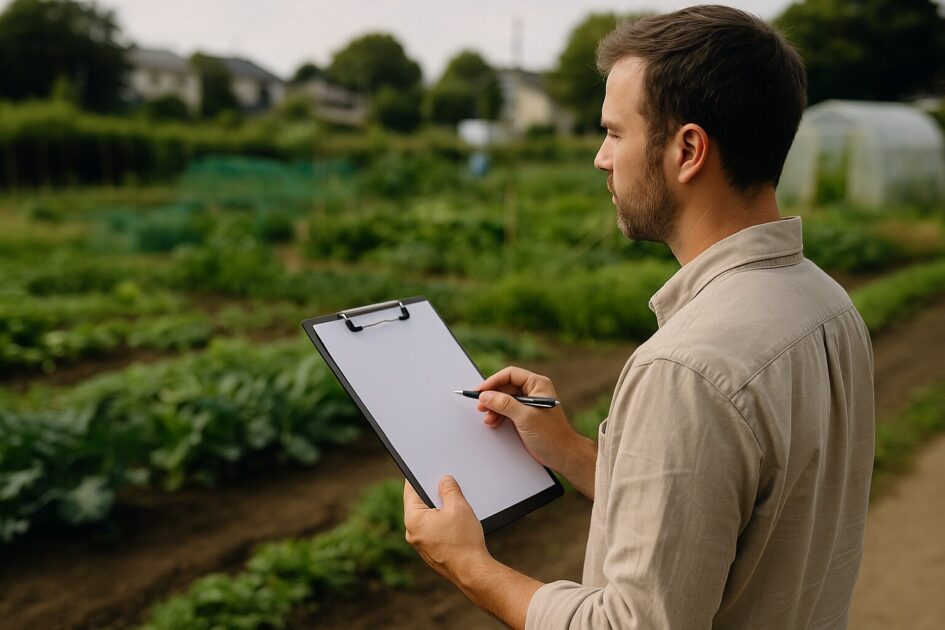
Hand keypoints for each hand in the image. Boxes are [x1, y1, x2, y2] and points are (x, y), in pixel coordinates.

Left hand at [403, 475, 490, 585]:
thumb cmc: (464, 541)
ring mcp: (420, 545)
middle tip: (445, 484)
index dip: (418, 478)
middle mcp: (412, 533)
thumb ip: (449, 489)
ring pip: (427, 519)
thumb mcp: (458, 507)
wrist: (472, 572)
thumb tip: (444, 480)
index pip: (410, 491)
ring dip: (438, 510)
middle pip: (418, 505)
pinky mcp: (430, 552)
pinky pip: (432, 531)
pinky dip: (441, 523)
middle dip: (432, 494)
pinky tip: (456, 522)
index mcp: (413, 520)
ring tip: (455, 504)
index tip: (423, 469)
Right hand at [476, 366, 597, 498]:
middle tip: (481, 405)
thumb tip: (486, 396)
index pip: (510, 375)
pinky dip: (498, 415)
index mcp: (538, 384)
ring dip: (494, 408)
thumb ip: (504, 404)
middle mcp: (533, 391)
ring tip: (488, 418)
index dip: (493, 381)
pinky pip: (507, 410)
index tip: (480, 391)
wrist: (562, 455)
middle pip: (505, 387)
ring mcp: (529, 404)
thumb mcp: (525, 417)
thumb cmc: (551, 435)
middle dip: (492, 396)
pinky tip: (493, 422)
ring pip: (504, 399)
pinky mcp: (524, 416)